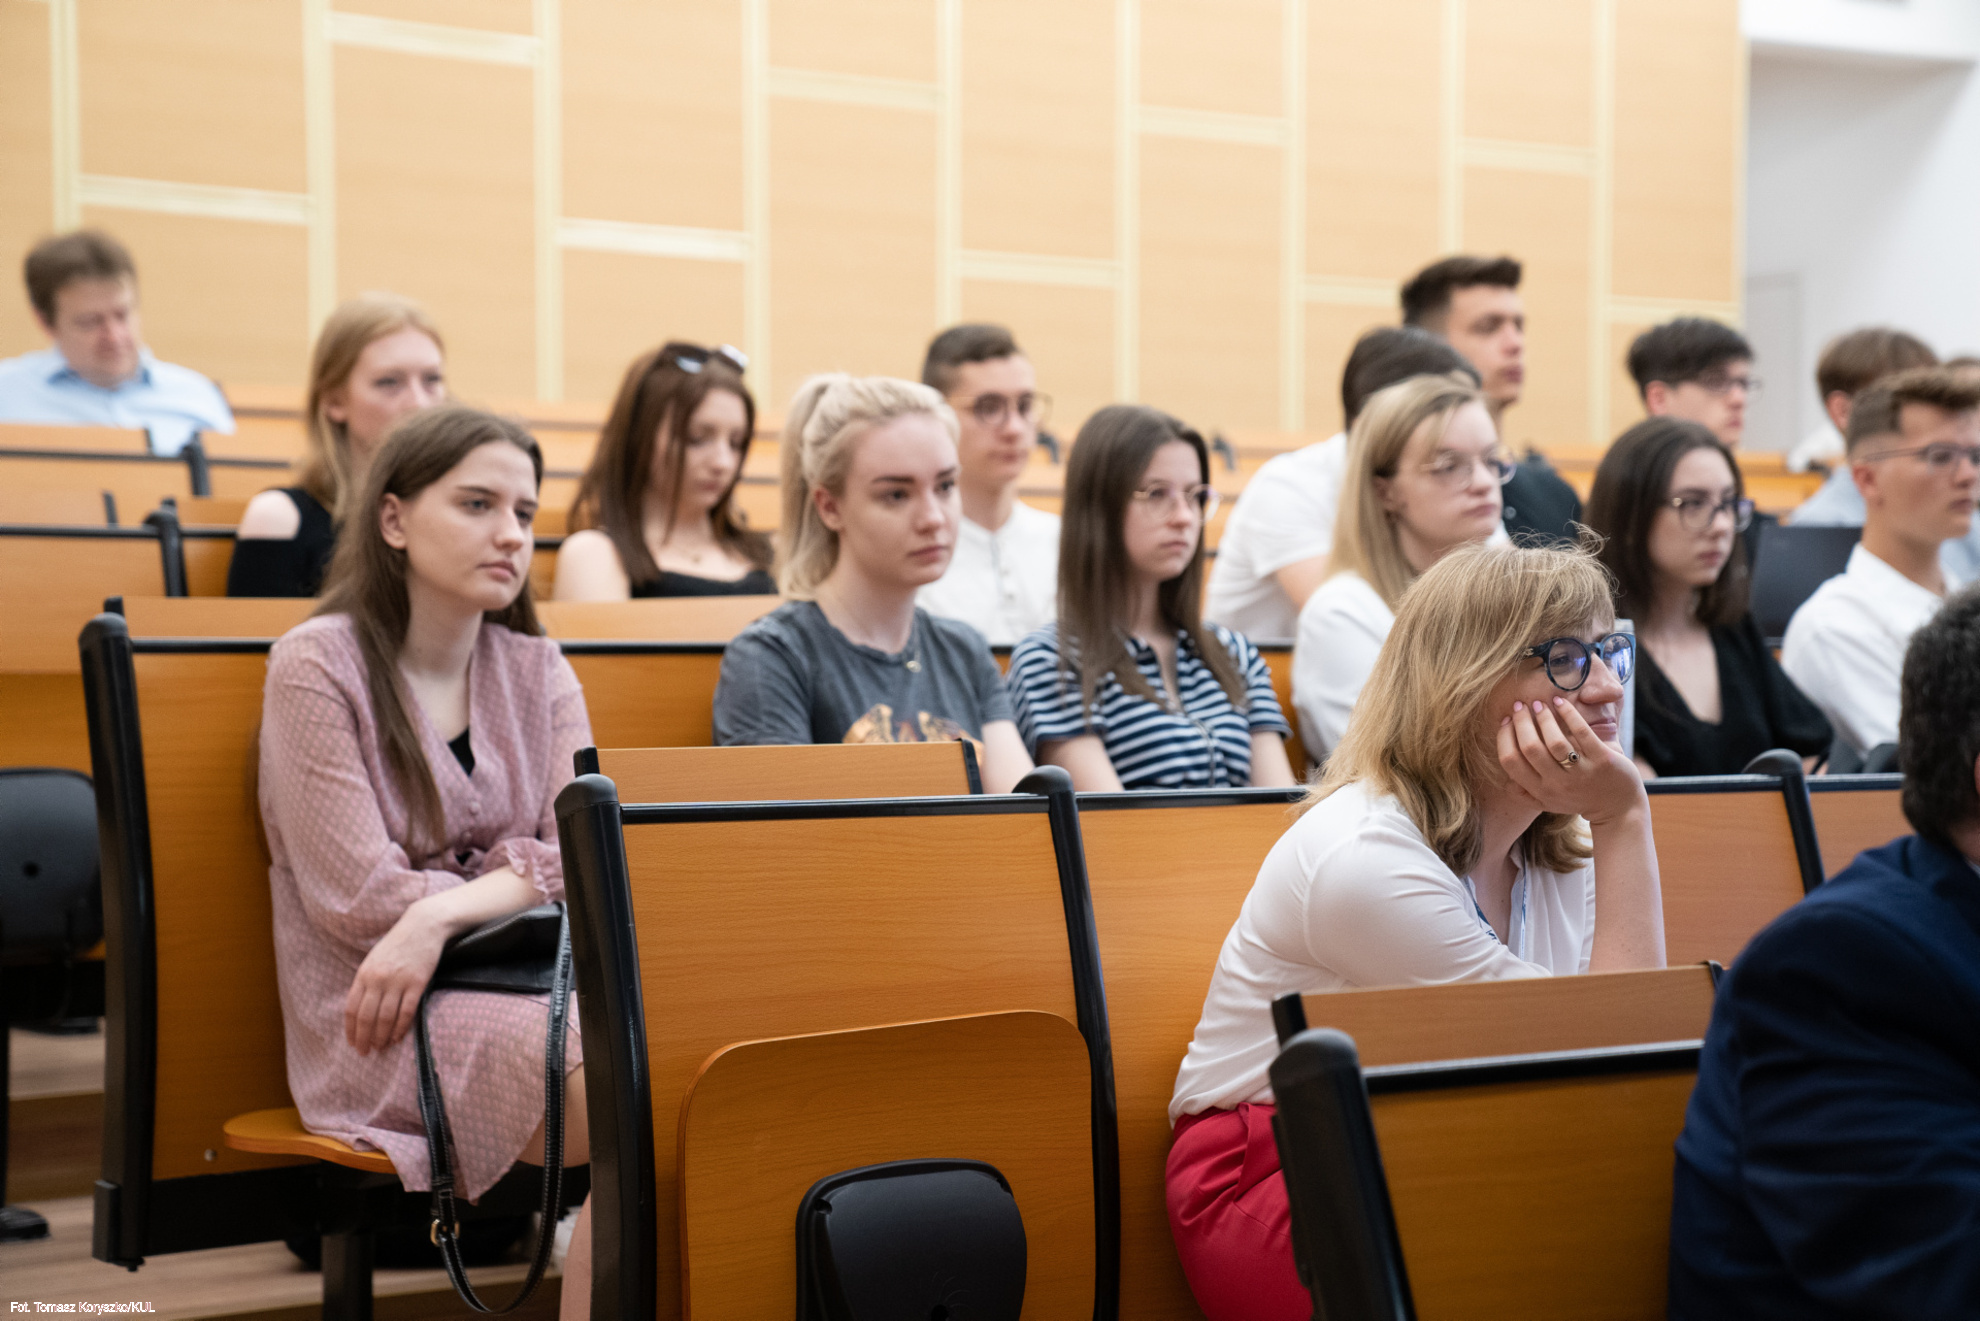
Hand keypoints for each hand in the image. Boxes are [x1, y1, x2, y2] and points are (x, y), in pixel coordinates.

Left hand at [345, 900, 447, 1056]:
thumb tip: (361, 1008)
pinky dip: (401, 1028)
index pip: (352, 1008)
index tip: (353, 1043)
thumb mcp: (374, 960)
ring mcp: (398, 981)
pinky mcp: (417, 983)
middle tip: (365, 1052)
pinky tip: (398, 1037)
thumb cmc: (398, 943)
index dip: (351, 1029)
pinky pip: (406, 1012)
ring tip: (381, 1047)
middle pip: (367, 1017)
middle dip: (364, 1038)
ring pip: (385, 1018)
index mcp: (364, 974)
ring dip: (382, 1036)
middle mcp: (378, 979)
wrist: (423, 926)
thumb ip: (366, 982)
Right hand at [1496, 696, 1645, 826]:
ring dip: (1544, 717)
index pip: (1511, 761)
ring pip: (1554, 741)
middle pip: (1530, 748)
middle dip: (1521, 722)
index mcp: (1540, 791)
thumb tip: (1506, 782)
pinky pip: (1581, 732)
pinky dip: (1568, 713)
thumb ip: (1526, 795)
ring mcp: (1581, 772)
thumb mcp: (1549, 804)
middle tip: (1520, 706)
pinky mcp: (1602, 760)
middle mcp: (1558, 784)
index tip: (1506, 720)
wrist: (1619, 809)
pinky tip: (1560, 702)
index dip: (1504, 737)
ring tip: (1539, 704)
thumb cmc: (1579, 800)